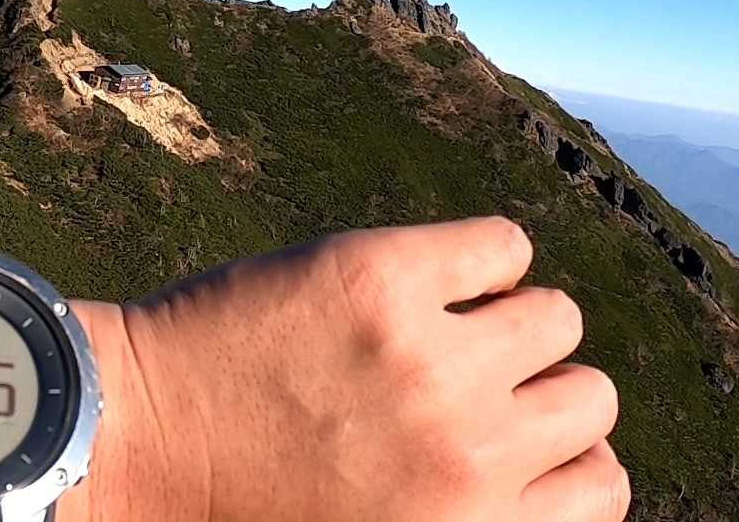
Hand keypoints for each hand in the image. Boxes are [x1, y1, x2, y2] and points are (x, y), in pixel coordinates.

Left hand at [60, 217, 627, 521]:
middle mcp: (469, 452)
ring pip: (556, 316)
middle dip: (537, 382)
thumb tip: (553, 464)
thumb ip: (468, 514)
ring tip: (444, 320)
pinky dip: (480, 254)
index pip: (602, 485)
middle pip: (588, 394)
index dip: (566, 452)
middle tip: (471, 374)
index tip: (519, 431)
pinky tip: (424, 274)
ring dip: (510, 316)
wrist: (136, 436)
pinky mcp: (384, 276)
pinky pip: (501, 243)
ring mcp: (431, 359)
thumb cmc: (242, 503)